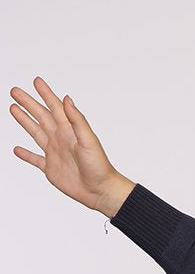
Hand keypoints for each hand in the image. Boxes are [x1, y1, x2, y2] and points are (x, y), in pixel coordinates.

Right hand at [10, 76, 131, 214]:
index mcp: (69, 130)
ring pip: (35, 132)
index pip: (55, 107)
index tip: (36, 81)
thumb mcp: (88, 140)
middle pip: (41, 116)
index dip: (45, 94)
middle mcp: (61, 139)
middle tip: (15, 91)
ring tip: (14, 109)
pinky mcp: (51, 168)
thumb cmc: (99, 167)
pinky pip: (34, 159)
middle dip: (28, 103)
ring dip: (24, 121)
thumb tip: (67, 99)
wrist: (101, 191)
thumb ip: (77, 120)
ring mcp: (55, 153)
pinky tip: (17, 149)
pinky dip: (25, 154)